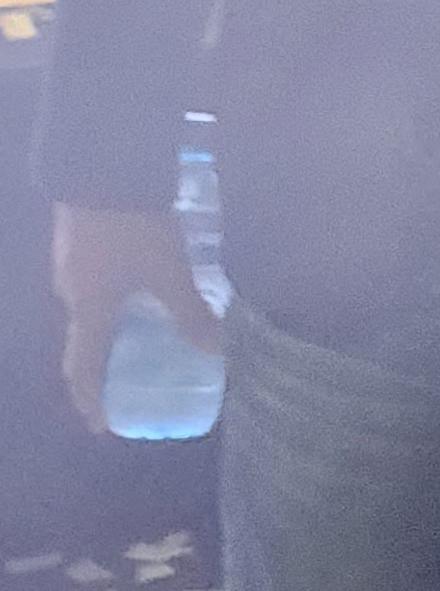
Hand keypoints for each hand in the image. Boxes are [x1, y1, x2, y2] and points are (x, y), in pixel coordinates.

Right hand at [51, 203, 223, 436]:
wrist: (102, 165)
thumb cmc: (133, 227)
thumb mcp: (169, 272)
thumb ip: (190, 312)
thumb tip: (217, 351)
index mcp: (87, 308)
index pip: (80, 368)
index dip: (89, 400)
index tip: (101, 425)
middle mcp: (71, 292)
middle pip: (86, 338)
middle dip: (107, 363)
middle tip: (134, 378)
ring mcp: (71, 265)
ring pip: (93, 309)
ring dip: (115, 328)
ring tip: (147, 337)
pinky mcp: (80, 242)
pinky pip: (97, 286)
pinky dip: (118, 300)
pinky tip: (144, 292)